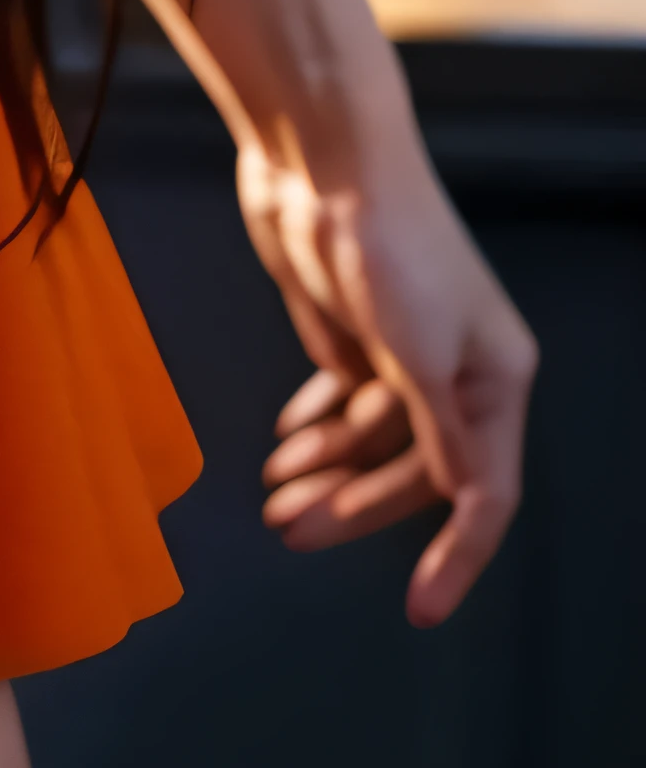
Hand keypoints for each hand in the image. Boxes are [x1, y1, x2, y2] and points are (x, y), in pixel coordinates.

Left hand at [235, 132, 536, 623]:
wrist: (322, 158)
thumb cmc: (386, 250)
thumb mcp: (419, 356)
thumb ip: (439, 433)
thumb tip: (465, 497)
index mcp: (494, 378)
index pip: (484, 493)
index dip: (456, 556)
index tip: (419, 609)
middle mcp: (455, 370)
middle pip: (415, 469)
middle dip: (355, 505)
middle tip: (288, 529)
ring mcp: (400, 347)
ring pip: (371, 437)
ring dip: (325, 470)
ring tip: (273, 493)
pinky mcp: (351, 324)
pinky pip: (340, 398)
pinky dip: (315, 425)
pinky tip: (286, 444)